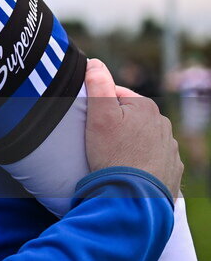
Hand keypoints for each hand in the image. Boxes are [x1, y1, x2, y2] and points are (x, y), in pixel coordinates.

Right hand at [85, 58, 181, 196]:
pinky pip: (153, 160)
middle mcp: (163, 125)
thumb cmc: (113, 155)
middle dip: (115, 125)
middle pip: (130, 117)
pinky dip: (141, 163)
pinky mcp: (171, 170)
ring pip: (143, 138)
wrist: (134, 198)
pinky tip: (128, 171)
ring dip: (129, 144)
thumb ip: (97, 86)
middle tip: (97, 141)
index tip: (88, 121)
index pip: (116, 95)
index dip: (98, 106)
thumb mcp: (98, 116)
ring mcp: (170, 149)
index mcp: (146, 107)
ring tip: (112, 159)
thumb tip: (95, 62)